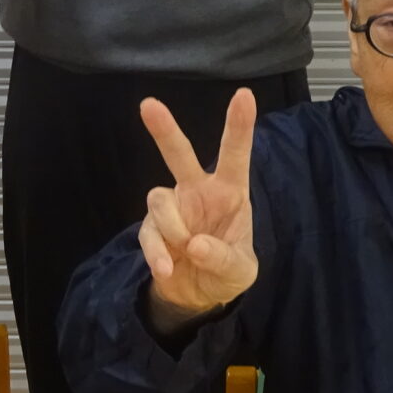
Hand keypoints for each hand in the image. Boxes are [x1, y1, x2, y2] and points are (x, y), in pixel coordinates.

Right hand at [138, 88, 259, 325]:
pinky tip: (167, 269)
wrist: (198, 297)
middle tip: (148, 105)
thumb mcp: (240, 271)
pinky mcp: (152, 229)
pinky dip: (157, 253)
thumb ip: (223, 258)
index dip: (239, 126)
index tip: (244, 95)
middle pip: (180, 155)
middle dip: (165, 130)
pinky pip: (148, 233)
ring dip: (173, 227)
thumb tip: (195, 245)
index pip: (235, 155)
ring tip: (185, 251)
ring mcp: (172, 208)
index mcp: (229, 192)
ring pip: (159, 199)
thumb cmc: (228, 271)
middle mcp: (198, 192)